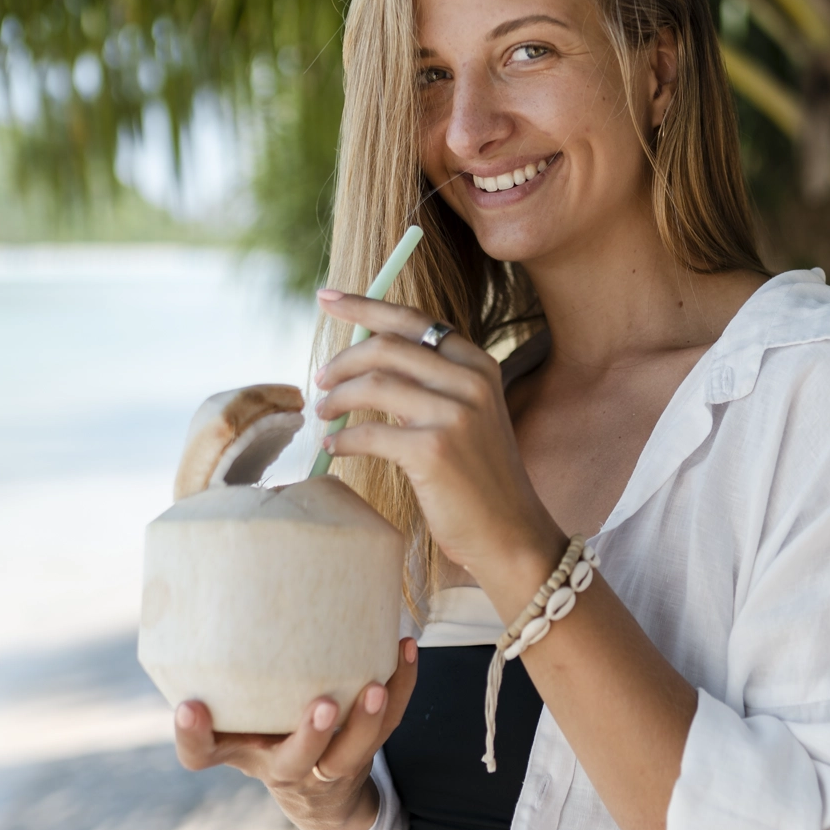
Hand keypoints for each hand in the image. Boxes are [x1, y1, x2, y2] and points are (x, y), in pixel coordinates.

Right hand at [173, 637, 418, 829]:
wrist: (316, 789)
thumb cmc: (261, 722)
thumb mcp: (235, 706)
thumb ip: (224, 660)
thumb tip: (213, 567)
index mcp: (237, 748)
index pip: (202, 752)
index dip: (194, 734)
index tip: (190, 706)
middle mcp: (279, 762)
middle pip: (293, 762)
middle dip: (309, 736)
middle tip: (323, 705)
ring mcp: (324, 763)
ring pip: (349, 752)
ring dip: (366, 721)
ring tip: (375, 686)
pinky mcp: (362, 751)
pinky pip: (389, 725)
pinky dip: (400, 687)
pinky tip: (405, 648)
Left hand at [315, 293, 563, 592]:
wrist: (510, 532)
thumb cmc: (478, 477)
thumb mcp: (467, 415)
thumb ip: (429, 381)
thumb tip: (365, 356)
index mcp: (478, 365)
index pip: (413, 320)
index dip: (365, 305)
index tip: (326, 298)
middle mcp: (471, 381)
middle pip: (386, 346)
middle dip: (343, 359)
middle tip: (320, 380)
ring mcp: (455, 415)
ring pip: (373, 384)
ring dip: (337, 398)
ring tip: (324, 414)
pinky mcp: (434, 450)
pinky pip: (368, 432)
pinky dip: (342, 439)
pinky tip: (334, 448)